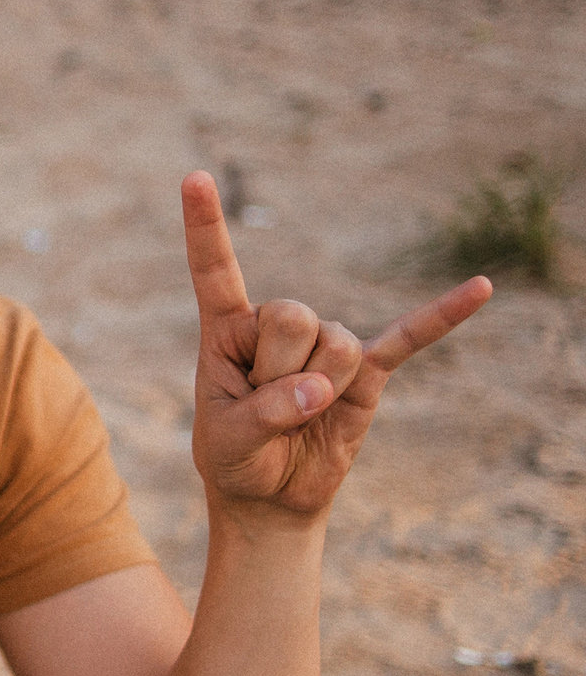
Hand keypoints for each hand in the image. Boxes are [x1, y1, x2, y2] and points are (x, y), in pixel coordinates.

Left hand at [182, 172, 490, 521]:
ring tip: (299, 415)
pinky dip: (442, 316)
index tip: (195, 177)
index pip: (216, 270)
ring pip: (334, 344)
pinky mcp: (367, 372)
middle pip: (291, 315)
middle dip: (277, 371)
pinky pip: (409, 339)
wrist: (271, 497)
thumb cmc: (236, 460)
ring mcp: (326, 345)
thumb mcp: (228, 441)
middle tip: (265, 409)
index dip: (206, 226)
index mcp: (226, 330)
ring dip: (315, 391)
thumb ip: (265, 412)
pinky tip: (481, 289)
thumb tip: (321, 389)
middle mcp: (277, 326)